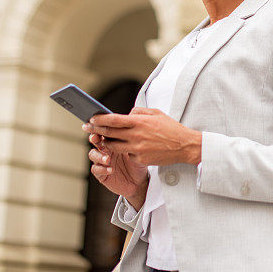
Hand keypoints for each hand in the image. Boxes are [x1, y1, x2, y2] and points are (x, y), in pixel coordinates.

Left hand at [82, 108, 202, 165]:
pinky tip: (130, 148)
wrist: (184, 146)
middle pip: (109, 133)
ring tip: (104, 139)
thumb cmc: (171, 128)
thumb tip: (126, 114)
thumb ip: (139, 112)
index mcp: (140, 122)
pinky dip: (126, 151)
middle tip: (87, 128)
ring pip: (114, 147)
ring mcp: (137, 149)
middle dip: (96, 130)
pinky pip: (127, 155)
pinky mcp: (140, 159)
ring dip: (107, 142)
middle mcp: (136, 135)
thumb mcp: (157, 114)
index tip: (91, 118)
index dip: (100, 119)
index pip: (114, 120)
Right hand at [87, 132, 147, 208]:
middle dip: (94, 138)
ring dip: (99, 155)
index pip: (106, 132)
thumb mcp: (137, 150)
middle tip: (96, 138)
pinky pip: (96, 169)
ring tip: (108, 159)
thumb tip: (132, 126)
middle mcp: (106, 150)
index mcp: (114, 141)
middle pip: (95, 140)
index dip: (102, 128)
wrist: (139, 182)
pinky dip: (102, 169)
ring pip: (93, 155)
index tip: (102, 125)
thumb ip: (132, 140)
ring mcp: (102, 162)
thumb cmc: (139, 163)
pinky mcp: (101, 174)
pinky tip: (110, 169)